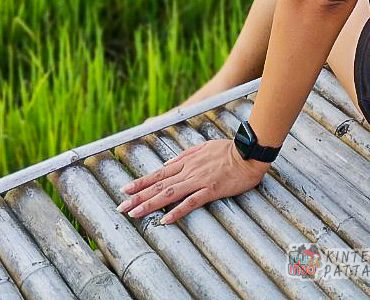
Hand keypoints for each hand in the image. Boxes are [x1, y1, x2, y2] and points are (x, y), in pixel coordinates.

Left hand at [116, 136, 269, 224]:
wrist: (248, 153)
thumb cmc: (228, 150)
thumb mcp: (203, 147)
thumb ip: (184, 156)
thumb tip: (168, 163)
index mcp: (186, 162)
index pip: (158, 174)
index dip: (141, 182)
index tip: (125, 190)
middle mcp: (188, 171)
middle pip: (159, 185)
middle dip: (138, 196)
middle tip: (121, 207)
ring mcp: (199, 180)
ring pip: (170, 194)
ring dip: (150, 204)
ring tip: (135, 214)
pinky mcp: (211, 190)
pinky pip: (191, 202)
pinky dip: (177, 211)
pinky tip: (165, 220)